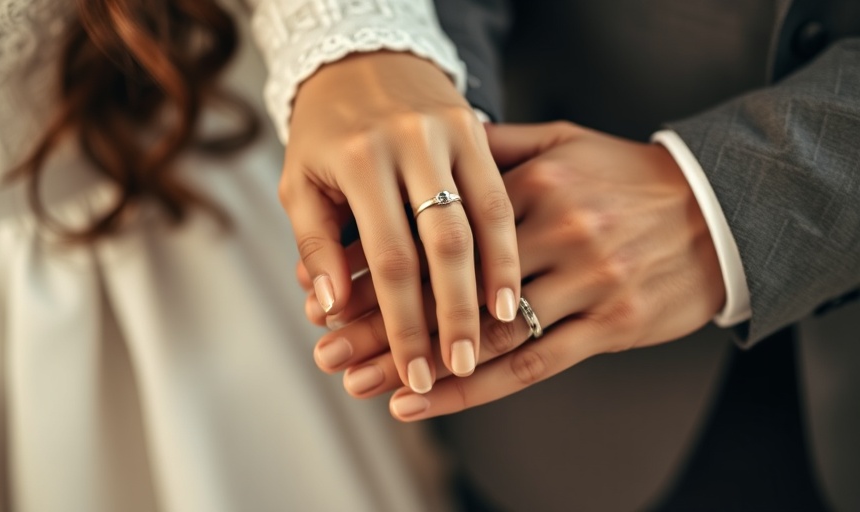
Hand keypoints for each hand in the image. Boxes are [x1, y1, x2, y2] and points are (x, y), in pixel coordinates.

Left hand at [280, 52, 520, 392]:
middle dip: (453, 312)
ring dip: (494, 281)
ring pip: (488, 218)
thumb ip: (316, 244)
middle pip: (445, 242)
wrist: (362, 57)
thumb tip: (329, 308)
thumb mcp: (301, 182)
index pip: (389, 256)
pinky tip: (511, 285)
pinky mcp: (481, 130)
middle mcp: (414, 142)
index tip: (410, 371)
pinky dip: (508, 244)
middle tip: (456, 364)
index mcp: (361, 156)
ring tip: (496, 332)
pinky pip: (503, 195)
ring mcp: (455, 132)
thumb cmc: (324, 130)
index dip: (400, 322)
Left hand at [306, 122, 724, 419]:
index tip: (330, 291)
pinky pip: (533, 365)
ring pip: (483, 333)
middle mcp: (557, 232)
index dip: (381, 265)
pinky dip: (473, 388)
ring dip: (414, 361)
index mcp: (533, 187)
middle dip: (380, 322)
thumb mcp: (564, 143)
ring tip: (358, 383)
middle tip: (326, 350)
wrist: (717, 212)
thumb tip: (438, 148)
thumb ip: (497, 148)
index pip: (438, 234)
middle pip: (451, 288)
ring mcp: (587, 282)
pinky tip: (423, 402)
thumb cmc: (628, 179)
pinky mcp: (612, 325)